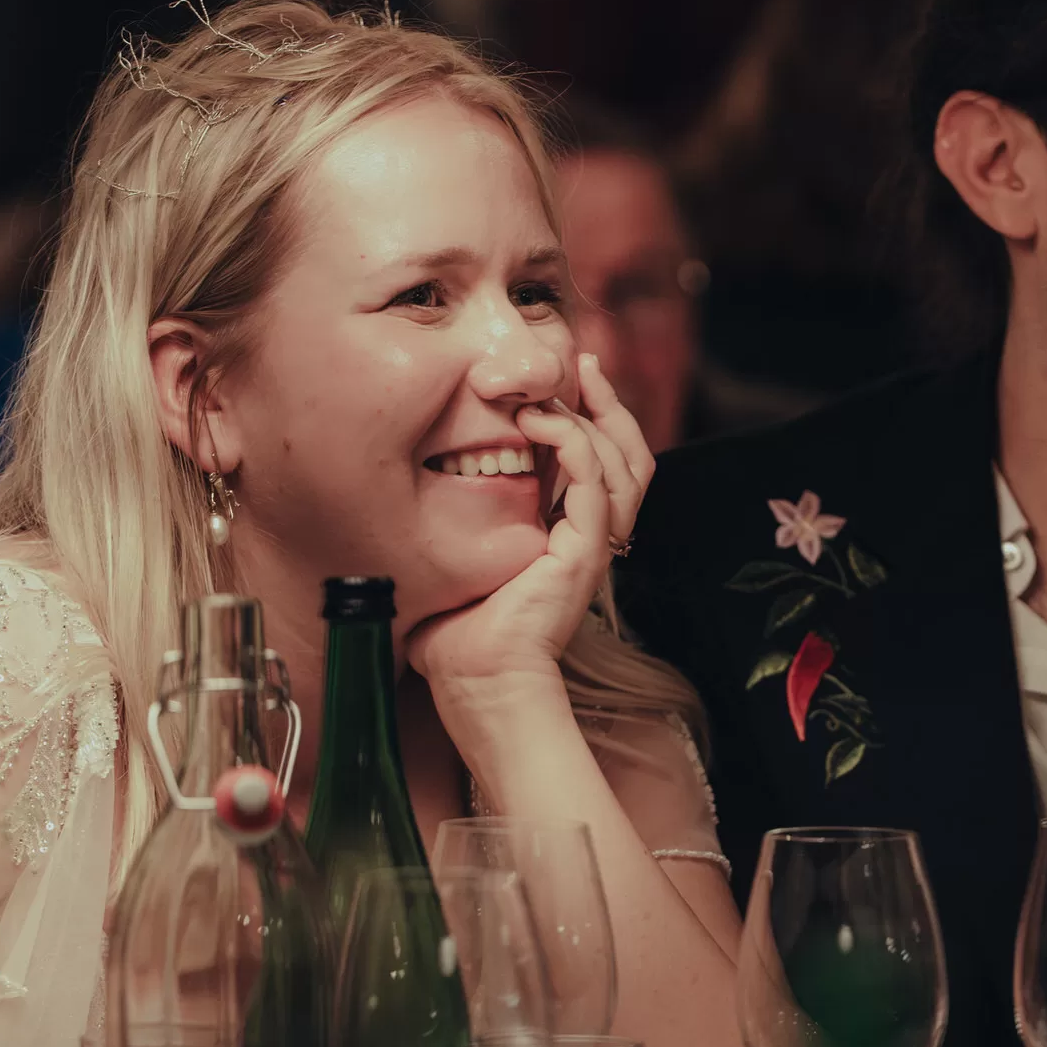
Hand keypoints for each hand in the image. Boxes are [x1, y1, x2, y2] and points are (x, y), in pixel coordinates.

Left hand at [408, 355, 653, 710]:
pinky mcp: (583, 554)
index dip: (594, 418)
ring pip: (624, 463)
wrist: (474, 681)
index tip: (568, 382)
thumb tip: (415, 491)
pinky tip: (537, 426)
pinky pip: (595, 484)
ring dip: (588, 419)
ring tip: (545, 397)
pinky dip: (573, 446)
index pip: (606, 464)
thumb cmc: (459, 635)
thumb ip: (458, 526)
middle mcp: (591, 539)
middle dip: (609, 403)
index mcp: (571, 537)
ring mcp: (592, 547)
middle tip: (583, 365)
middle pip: (631, 455)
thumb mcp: (461, 560)